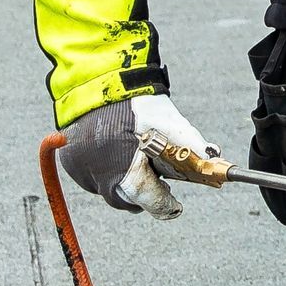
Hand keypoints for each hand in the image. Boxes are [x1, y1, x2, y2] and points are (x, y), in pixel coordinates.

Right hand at [58, 94, 218, 219]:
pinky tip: (117, 153)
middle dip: (144, 195)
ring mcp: (80, 167)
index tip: (175, 206)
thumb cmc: (139, 102)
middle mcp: (97, 170)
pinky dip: (106, 172)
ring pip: (108, 190)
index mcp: (122, 164)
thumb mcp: (170, 123)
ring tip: (137, 160)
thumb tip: (216, 165)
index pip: (145, 198)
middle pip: (125, 199)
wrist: (99, 79)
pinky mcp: (69, 161)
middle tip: (160, 184)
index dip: (163, 205)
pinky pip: (91, 178)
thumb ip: (191, 147)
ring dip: (123, 182)